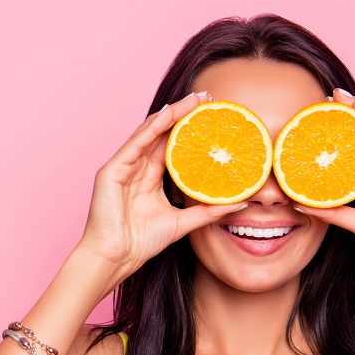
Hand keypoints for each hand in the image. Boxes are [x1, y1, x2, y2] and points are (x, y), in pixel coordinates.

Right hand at [77, 91, 248, 288]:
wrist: (115, 257)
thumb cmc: (141, 242)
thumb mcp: (183, 223)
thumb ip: (209, 211)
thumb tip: (241, 203)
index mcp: (149, 177)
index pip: (173, 146)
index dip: (191, 129)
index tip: (213, 116)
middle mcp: (136, 167)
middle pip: (163, 134)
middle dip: (184, 114)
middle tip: (207, 98)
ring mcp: (123, 166)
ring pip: (150, 132)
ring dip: (172, 114)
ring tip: (193, 100)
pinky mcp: (112, 170)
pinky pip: (135, 143)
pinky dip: (152, 127)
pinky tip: (168, 114)